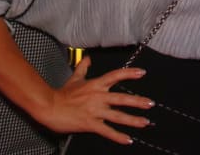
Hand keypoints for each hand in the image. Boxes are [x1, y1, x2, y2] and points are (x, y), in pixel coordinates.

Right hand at [37, 56, 151, 143]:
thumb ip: (83, 68)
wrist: (49, 107)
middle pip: (121, 98)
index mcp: (95, 85)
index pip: (115, 76)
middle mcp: (98, 97)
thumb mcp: (74, 78)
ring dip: (132, 120)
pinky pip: (107, 131)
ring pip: (117, 115)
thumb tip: (87, 58)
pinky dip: (118, 136)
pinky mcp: (90, 123)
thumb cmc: (61, 94)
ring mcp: (94, 111)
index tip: (142, 73)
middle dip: (137, 101)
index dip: (129, 73)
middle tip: (150, 103)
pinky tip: (127, 139)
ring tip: (144, 123)